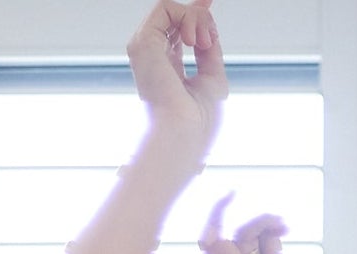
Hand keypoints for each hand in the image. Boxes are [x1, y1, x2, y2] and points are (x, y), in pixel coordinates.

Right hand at [126, 3, 226, 160]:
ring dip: (197, 19)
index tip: (207, 1)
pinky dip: (187, 16)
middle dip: (201, 18)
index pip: (177, 30)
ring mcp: (146, 50)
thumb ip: (210, 53)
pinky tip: (193, 40)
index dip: (193, 14)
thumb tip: (208, 30)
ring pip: (172, 9)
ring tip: (203, 44)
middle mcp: (154, 59)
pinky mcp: (143, 43)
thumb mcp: (214, 80)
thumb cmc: (196, 125)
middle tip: (208, 43)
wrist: (183, 136)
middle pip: (177, 17)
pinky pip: (166, 7)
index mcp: (168, 70)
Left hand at [147, 192, 356, 253]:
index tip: (140, 250)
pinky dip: (272, 227)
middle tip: (229, 195)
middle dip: (222, 219)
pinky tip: (285, 227)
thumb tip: (210, 238)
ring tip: (279, 225)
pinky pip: (264, 236)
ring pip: (243, 235)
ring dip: (257, 223)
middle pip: (213, 244)